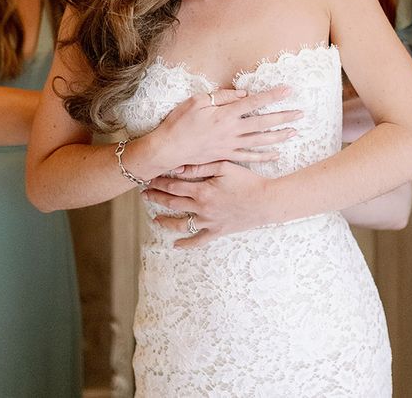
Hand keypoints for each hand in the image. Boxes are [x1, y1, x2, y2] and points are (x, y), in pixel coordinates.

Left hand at [145, 161, 274, 246]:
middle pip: (173, 202)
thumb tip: (180, 166)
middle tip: (144, 194)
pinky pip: (198, 240)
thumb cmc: (248, 180)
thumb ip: (201, 165)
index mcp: (202, 190)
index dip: (159, 181)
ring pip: (180, 223)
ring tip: (154, 219)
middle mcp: (202, 208)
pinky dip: (186, 244)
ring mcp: (209, 221)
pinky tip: (175, 245)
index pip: (174, 185)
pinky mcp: (218, 231)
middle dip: (156, 197)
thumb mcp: (225, 167)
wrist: (266, 201)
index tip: (149, 178)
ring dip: (165, 221)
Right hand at [151, 85, 300, 167]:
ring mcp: (230, 145)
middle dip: (284, 117)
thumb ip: (221, 96)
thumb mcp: (197, 101)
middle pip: (263, 122)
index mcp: (226, 114)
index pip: (255, 102)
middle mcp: (232, 130)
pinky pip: (249, 157)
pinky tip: (276, 154)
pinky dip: (263, 156)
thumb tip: (242, 94)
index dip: (273, 96)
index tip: (289, 90)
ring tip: (294, 132)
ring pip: (260, 141)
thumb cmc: (179, 122)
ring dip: (279, 136)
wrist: (168, 150)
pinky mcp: (226, 157)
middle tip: (301, 113)